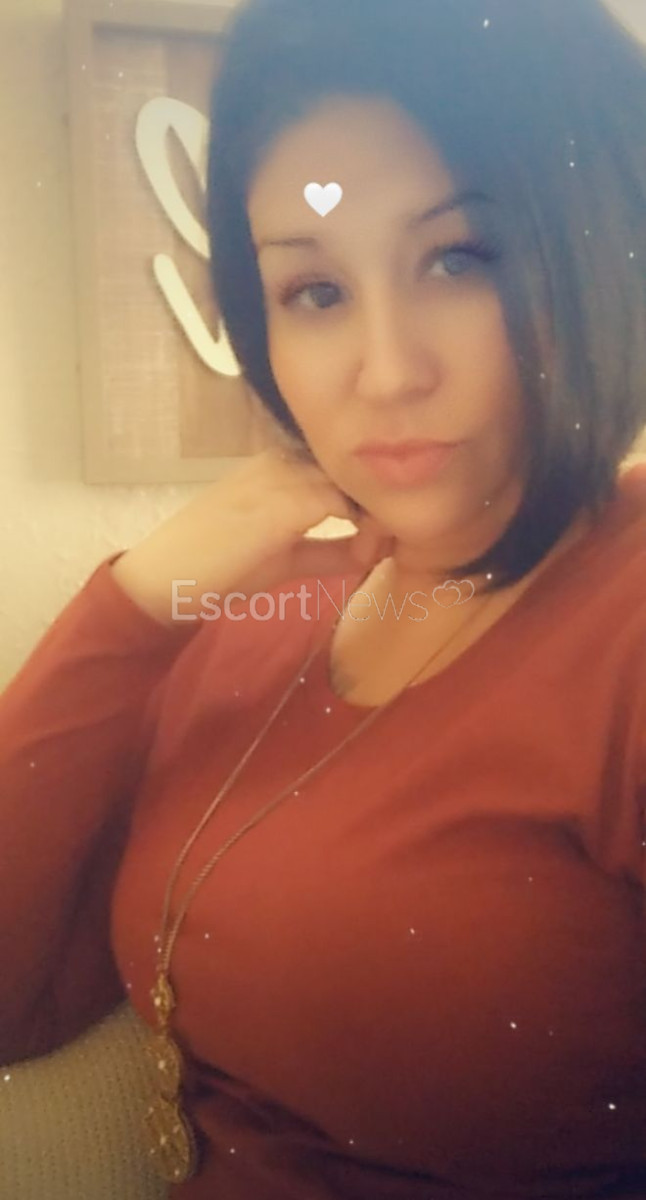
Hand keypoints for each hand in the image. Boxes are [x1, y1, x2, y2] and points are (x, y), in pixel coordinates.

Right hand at [110, 445, 393, 626]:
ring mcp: (278, 478)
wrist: (165, 579)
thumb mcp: (284, 557)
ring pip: (352, 483)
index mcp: (277, 466)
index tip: (385, 535)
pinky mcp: (280, 504)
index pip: (341, 468)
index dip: (370, 499)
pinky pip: (341, 504)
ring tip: (383, 549)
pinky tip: (368, 554)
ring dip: (377, 517)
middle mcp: (279, 461)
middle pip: (352, 470)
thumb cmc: (219, 568)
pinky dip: (364, 530)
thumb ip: (327, 550)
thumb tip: (372, 552)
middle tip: (392, 544)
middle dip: (380, 506)